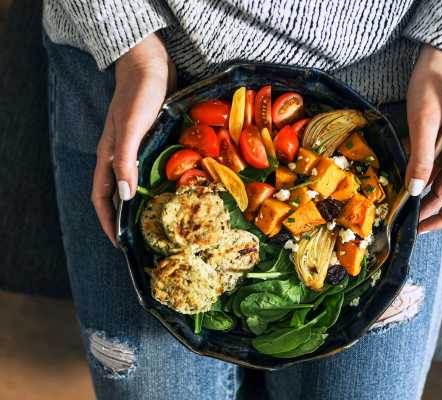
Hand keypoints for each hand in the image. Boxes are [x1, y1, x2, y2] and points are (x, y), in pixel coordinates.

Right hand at [91, 32, 175, 244]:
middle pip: (119, 194)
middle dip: (127, 218)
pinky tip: (175, 190)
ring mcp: (137, 148)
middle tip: (145, 238)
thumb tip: (125, 197)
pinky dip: (159, 183)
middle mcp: (121, 156)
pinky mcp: (152, 140)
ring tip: (162, 221)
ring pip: (137, 183)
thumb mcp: (130, 128)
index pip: (103, 197)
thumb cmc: (138, 95)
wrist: (150, 65)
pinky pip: (152, 169)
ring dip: (144, 202)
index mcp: (109, 156)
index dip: (109, 221)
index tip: (120, 243)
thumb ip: (125, 160)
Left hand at [406, 45, 441, 232]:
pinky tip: (397, 179)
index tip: (418, 227)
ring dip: (418, 194)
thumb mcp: (424, 126)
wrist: (438, 61)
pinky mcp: (435, 139)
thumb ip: (421, 159)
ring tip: (394, 203)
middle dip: (424, 209)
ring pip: (435, 181)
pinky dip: (415, 176)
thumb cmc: (433, 89)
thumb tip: (416, 191)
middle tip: (398, 218)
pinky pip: (427, 165)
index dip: (441, 218)